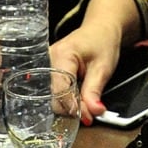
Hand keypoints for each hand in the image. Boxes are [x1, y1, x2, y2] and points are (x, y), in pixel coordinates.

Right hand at [49, 0, 140, 123]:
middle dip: (71, 108)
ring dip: (69, 105)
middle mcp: (46, 61)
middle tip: (89, 114)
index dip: (73, 107)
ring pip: (51, 96)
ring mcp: (44, 66)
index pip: (61, 89)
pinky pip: (53, 91)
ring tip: (85, 106)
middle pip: (52, 96)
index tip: (87, 117)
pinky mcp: (47, 72)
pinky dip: (66, 99)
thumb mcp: (103, 67)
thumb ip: (95, 91)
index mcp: (61, 56)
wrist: (100, 30)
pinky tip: (77, 100)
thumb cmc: (102, 43)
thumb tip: (93, 112)